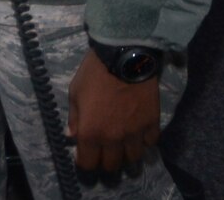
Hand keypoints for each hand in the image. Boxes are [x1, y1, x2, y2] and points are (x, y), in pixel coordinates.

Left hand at [66, 48, 161, 173]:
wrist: (124, 56)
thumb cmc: (95, 72)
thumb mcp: (75, 92)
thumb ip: (74, 117)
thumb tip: (72, 136)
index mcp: (90, 133)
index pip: (87, 164)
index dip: (85, 163)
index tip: (86, 156)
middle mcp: (113, 139)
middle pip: (112, 166)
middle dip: (107, 162)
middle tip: (106, 152)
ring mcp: (134, 133)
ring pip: (133, 159)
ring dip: (128, 155)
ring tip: (125, 147)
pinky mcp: (152, 123)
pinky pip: (151, 142)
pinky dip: (146, 141)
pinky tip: (141, 133)